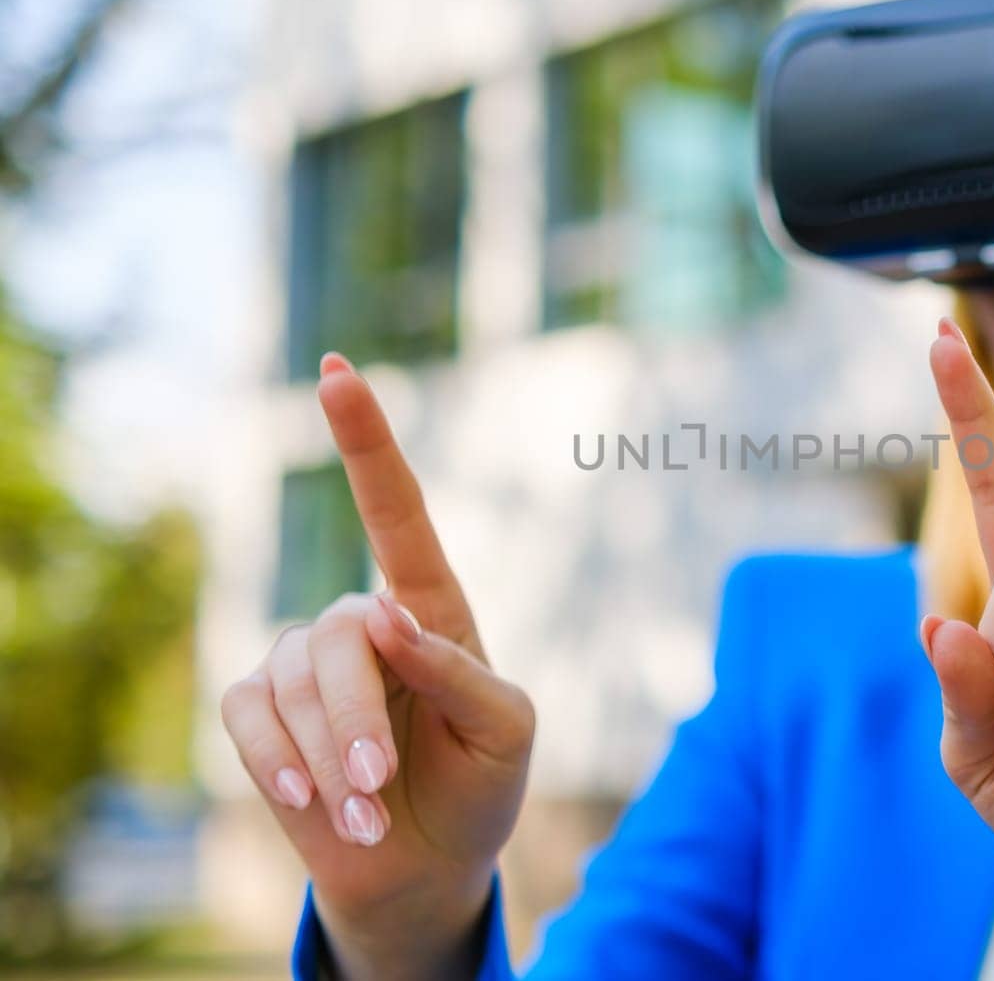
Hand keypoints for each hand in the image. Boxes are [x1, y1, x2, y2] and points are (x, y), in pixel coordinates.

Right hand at [220, 354, 535, 979]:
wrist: (427, 862)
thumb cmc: (480, 781)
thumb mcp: (505, 728)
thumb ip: (457, 669)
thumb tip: (379, 615)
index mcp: (432, 606)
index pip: (396, 510)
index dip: (366, 441)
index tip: (337, 371)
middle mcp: (362, 620)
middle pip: (342, 632)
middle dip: (358, 717)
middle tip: (380, 786)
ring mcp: (304, 662)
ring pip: (294, 678)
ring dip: (330, 757)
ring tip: (365, 811)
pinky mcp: (259, 711)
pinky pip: (247, 716)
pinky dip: (281, 768)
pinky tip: (312, 806)